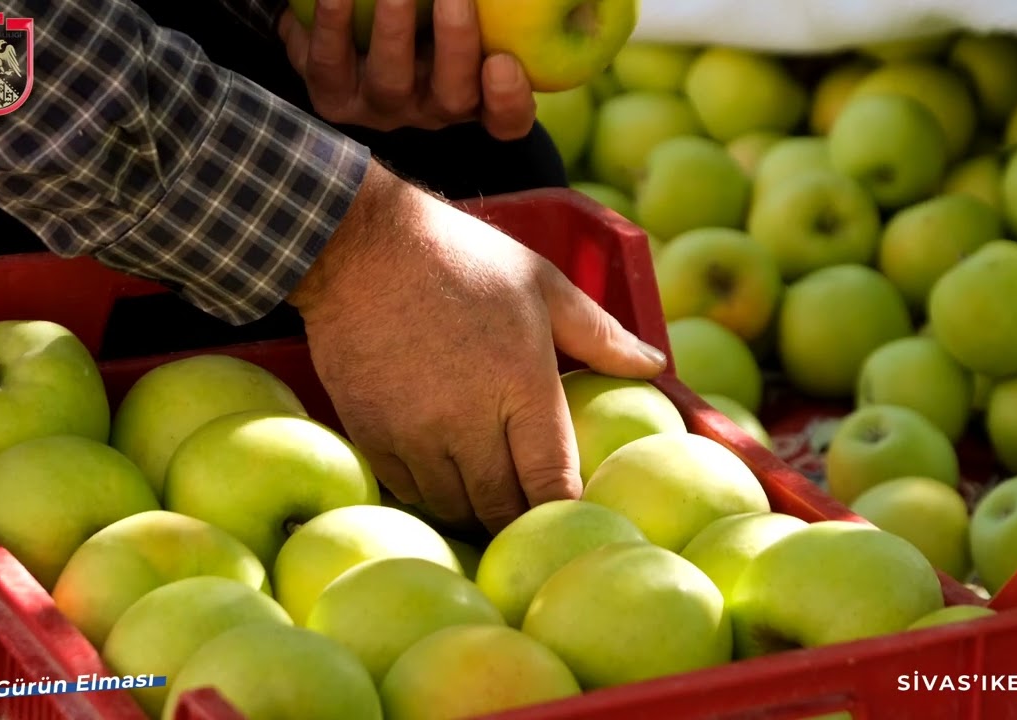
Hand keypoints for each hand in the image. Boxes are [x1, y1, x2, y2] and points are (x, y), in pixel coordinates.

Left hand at [277, 0, 536, 140]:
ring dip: (393, 34)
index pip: (507, 119)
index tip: (504, 62)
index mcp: (474, 96)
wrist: (344, 33)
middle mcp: (430, 108)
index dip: (509, 102)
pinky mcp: (329, 93)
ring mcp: (379, 107)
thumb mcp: (466, 24)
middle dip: (456, 45)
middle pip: (452, 96)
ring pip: (390, 85)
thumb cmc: (423, 16)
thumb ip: (492, 13)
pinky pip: (323, 68)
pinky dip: (327, 27)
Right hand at [288, 164, 667, 532]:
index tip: (575, 516)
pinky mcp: (373, 436)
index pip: (553, 483)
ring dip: (476, 509)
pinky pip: (410, 491)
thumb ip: (600, 335)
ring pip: (455, 506)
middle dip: (522, 519)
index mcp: (523, 387)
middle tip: (533, 516)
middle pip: (503, 509)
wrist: (361, 247)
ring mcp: (416, 435)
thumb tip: (655, 364)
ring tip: (491, 499)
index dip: (566, 511)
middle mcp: (470, 423)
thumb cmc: (462, 260)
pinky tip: (445, 475)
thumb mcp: (542, 284)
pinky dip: (432, 492)